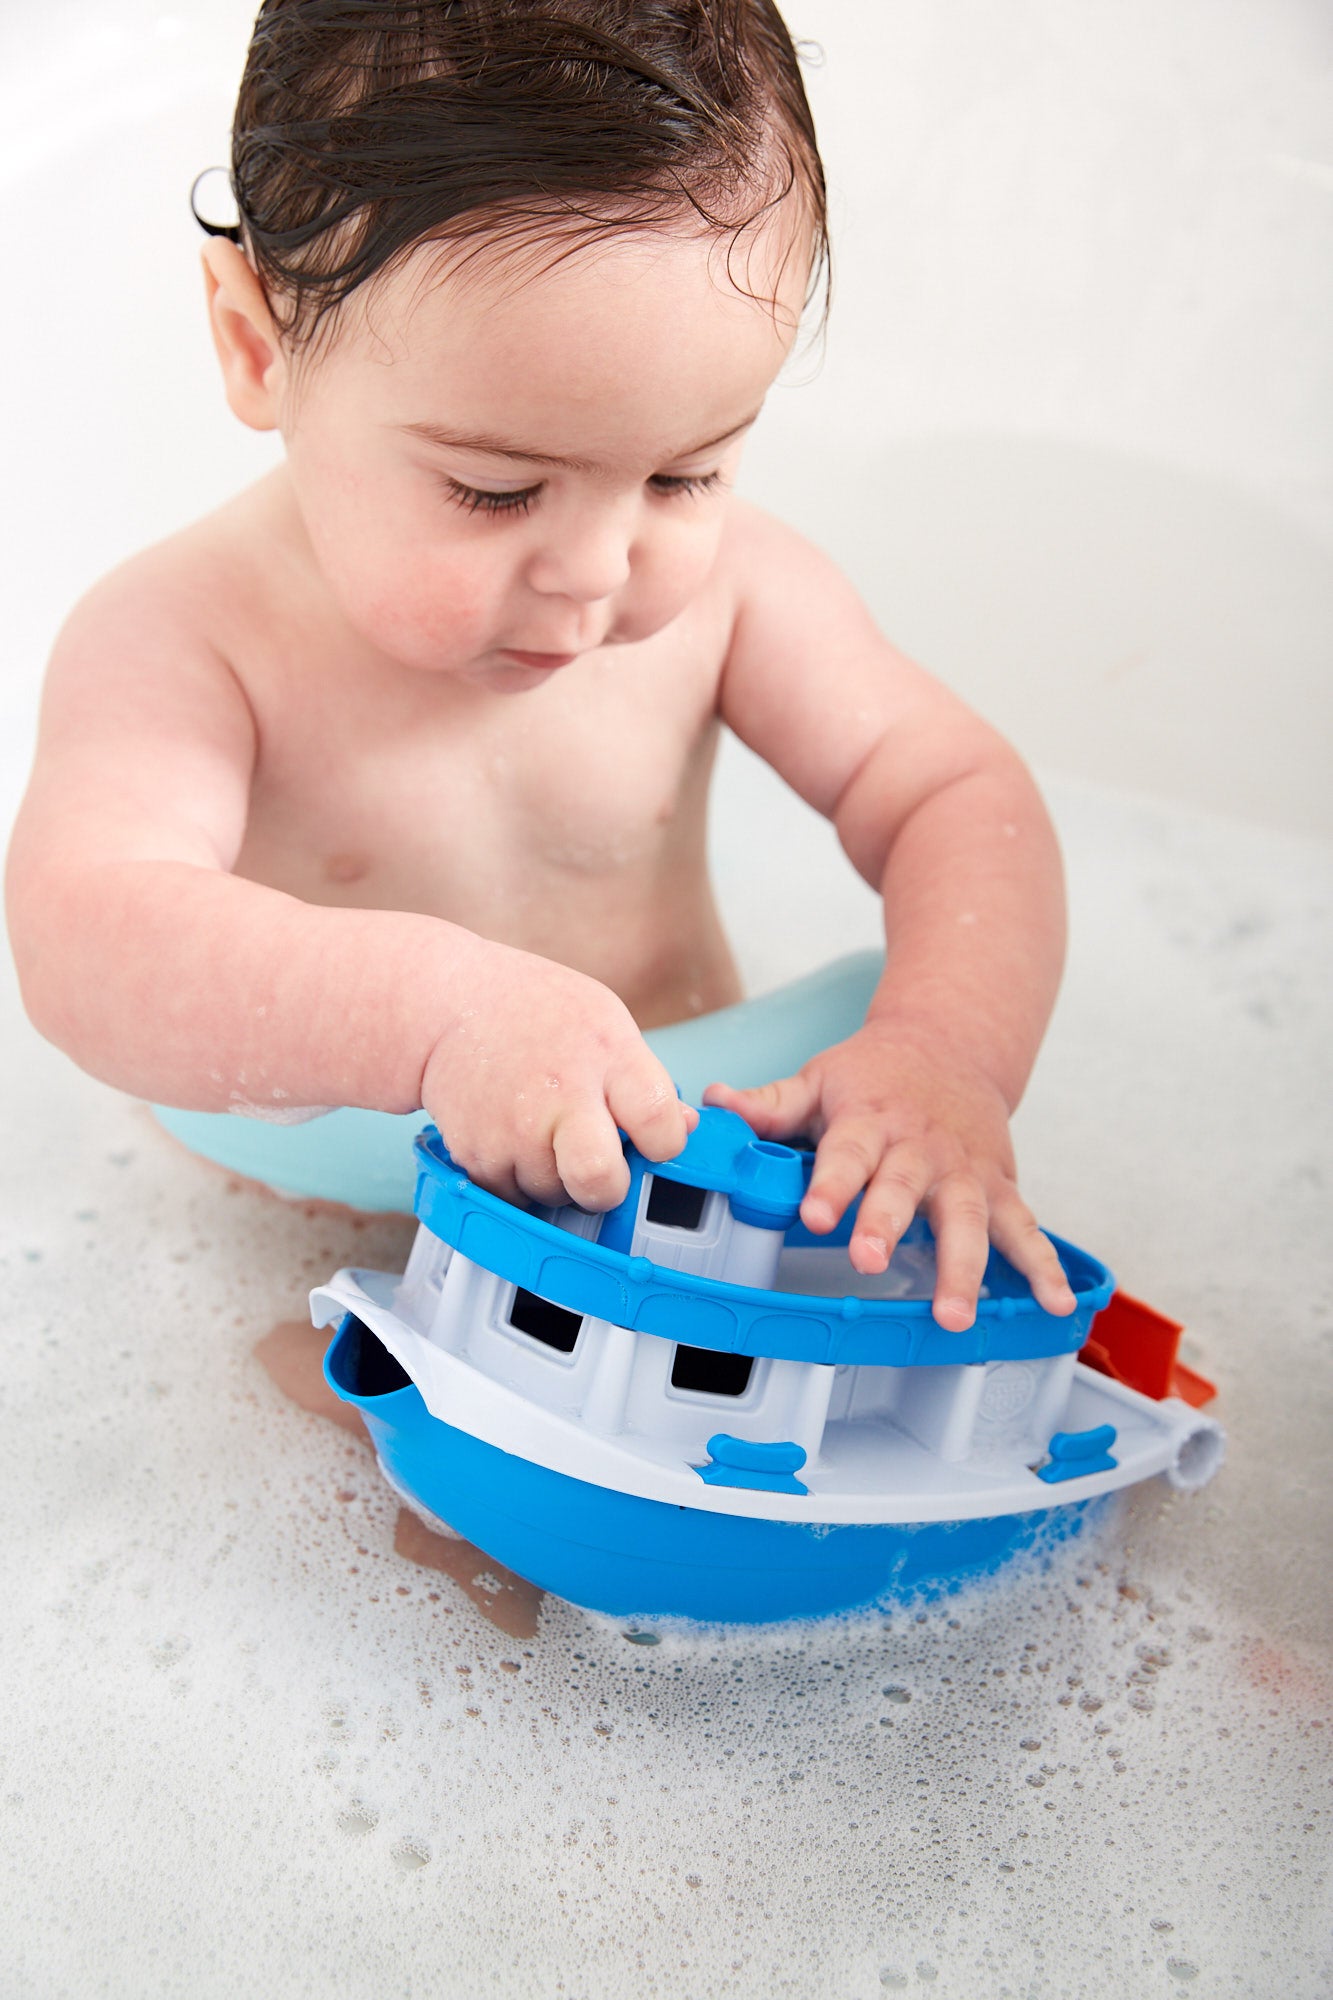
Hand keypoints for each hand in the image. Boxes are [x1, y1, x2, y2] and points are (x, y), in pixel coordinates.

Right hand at [421, 942, 695, 1210]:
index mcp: (606, 1055)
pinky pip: (514, 1197)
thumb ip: (645, 1081)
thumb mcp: (605, 1023)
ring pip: (555, 1196)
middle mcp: (559, 1095)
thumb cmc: (538, 1012)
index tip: (651, 1139)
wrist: (448, 1004)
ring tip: (545, 1131)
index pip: (659, 1124)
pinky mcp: (476, 1155)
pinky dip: (519, 1179)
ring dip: (558, 1179)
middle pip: (599, 1183)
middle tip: (599, 1165)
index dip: (664, 1143)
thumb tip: (685, 1130)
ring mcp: (512, 1129)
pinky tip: (514, 1136)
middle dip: (607, 1188)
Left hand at [702, 1019, 1074, 1331]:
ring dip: (965, 1266)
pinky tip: (1058, 1305)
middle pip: (904, 1187)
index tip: (815, 1214)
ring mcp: (964, 1170)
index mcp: (869, 1121)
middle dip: (887, 1223)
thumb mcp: (819, 1079)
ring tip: (956, 1315)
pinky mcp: (999, 1186)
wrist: (951, 1042)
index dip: (832, 1184)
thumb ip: (770, 1105)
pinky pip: (1026, 1229)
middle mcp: (919, 1148)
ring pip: (968, 1217)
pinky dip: (1045, 1267)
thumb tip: (711, 1103)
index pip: (847, 1153)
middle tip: (869, 1259)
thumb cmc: (874, 1074)